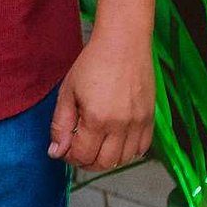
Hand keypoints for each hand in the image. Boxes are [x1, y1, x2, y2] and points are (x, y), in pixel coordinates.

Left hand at [48, 36, 155, 172]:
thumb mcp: (68, 92)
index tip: (64, 149)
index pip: (82, 155)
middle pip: (104, 163)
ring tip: (95, 145)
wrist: (123, 43)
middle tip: (77, 150)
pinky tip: (115, 141)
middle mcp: (121, 125)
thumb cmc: (93, 63)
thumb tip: (56, 151)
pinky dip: (128, 152)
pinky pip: (142, 148)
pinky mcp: (150, 118)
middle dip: (86, 162)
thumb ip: (60, 125)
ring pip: (124, 159)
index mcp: (96, 119)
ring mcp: (138, 123)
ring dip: (107, 159)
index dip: (69, 157)